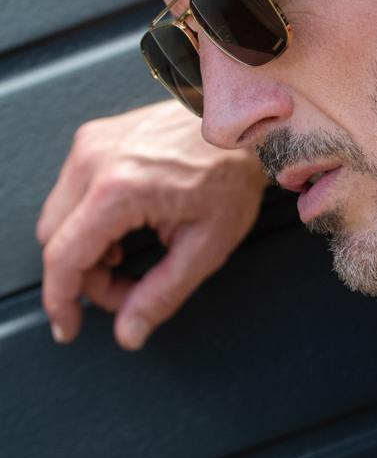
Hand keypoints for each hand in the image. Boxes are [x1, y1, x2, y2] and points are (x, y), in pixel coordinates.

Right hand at [37, 100, 267, 349]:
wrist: (240, 125)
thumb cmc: (231, 175)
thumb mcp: (206, 247)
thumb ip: (162, 294)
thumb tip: (130, 331)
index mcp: (118, 189)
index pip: (64, 257)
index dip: (62, 300)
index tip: (69, 326)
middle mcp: (94, 162)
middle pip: (55, 241)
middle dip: (84, 277)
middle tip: (127, 291)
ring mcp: (90, 146)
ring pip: (58, 219)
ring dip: (85, 251)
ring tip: (130, 257)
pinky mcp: (93, 140)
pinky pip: (70, 195)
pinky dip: (87, 223)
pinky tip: (124, 230)